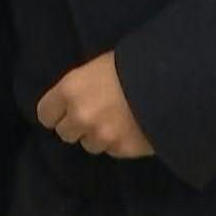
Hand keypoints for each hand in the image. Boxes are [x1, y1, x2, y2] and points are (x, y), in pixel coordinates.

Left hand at [35, 51, 154, 158]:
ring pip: (89, 145)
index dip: (55, 113)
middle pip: (65, 133)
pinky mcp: (123, 149)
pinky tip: (131, 127)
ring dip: (98, 136)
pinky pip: (113, 150)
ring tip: (115, 121)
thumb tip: (74, 100)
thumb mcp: (98, 67)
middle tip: (92, 116)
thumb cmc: (133, 64)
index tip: (63, 111)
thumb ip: (81, 87)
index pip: (45, 114)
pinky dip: (119, 142)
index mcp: (70, 90)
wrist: (170, 81)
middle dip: (76, 126)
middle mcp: (81, 116)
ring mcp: (102, 136)